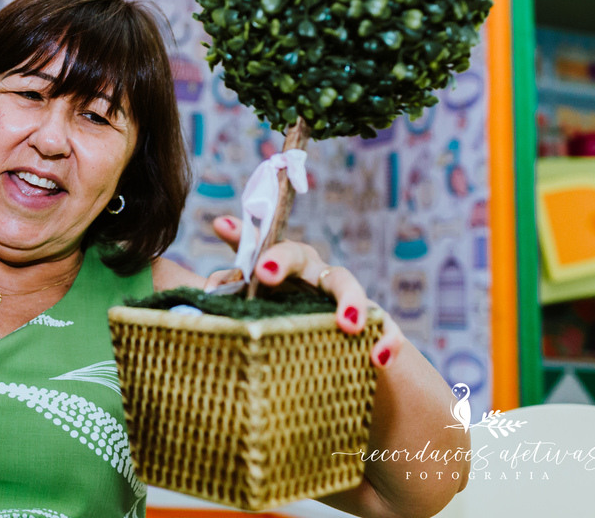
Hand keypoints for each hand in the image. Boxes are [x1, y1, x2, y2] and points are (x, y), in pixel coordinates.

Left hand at [210, 215, 404, 369]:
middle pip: (298, 255)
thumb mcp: (258, 312)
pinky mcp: (374, 325)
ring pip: (347, 285)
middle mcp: (310, 274)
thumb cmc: (286, 328)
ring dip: (350, 302)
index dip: (242, 236)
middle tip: (264, 273)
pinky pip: (385, 328)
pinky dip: (386, 341)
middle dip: (281, 259)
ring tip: (348, 325)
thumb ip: (232, 295)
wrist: (334, 366)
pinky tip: (379, 357)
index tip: (219, 227)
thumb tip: (208, 290)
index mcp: (280, 267)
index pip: (256, 245)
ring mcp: (343, 297)